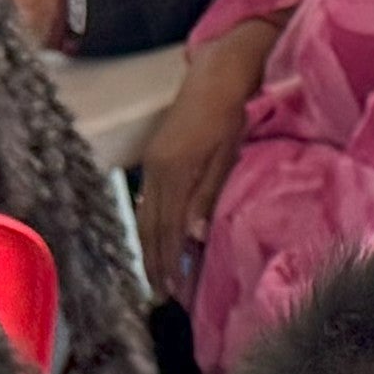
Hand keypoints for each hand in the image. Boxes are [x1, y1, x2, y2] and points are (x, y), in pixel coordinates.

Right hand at [137, 17, 281, 287]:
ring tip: (156, 277)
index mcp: (174, 171)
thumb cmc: (229, 117)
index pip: (168, 228)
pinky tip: (155, 242)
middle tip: (162, 295)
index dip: (168, 262)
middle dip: (155, 262)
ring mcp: (151, 163)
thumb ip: (208, 197)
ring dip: (149, 248)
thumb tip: (195, 237)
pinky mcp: (154, 158)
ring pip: (145, 215)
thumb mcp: (225, 158)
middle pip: (150, 226)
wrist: (214, 78)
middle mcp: (156, 169)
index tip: (173, 291)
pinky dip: (150, 226)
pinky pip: (147, 200)